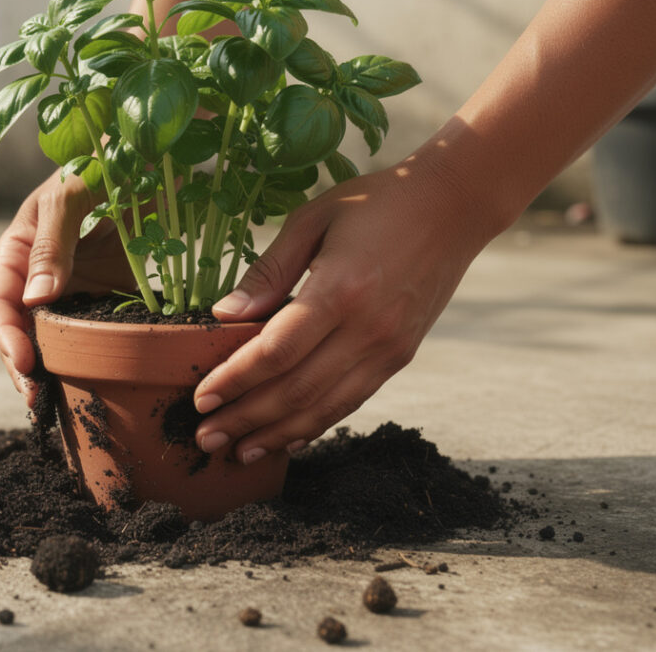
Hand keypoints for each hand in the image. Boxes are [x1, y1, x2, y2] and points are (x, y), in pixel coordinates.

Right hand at [0, 169, 134, 405]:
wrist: (152, 149)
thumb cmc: (103, 159)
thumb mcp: (71, 193)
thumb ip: (52, 242)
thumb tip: (35, 301)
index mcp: (19, 249)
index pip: (0, 303)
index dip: (7, 337)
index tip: (26, 365)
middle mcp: (41, 275)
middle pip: (22, 331)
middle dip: (25, 369)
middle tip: (38, 402)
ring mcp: (74, 288)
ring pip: (56, 340)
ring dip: (57, 372)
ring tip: (63, 405)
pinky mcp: (108, 295)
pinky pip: (96, 333)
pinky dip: (95, 359)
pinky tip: (103, 383)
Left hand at [192, 158, 494, 463]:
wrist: (454, 206)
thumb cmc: (376, 203)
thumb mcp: (313, 219)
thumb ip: (269, 270)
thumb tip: (224, 314)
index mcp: (340, 290)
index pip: (276, 352)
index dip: (235, 381)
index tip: (201, 398)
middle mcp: (368, 329)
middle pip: (296, 390)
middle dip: (246, 419)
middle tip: (205, 437)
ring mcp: (389, 348)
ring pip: (325, 407)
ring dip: (277, 434)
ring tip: (239, 452)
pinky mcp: (400, 356)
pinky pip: (352, 401)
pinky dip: (316, 424)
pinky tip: (286, 438)